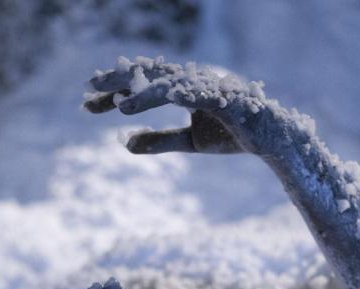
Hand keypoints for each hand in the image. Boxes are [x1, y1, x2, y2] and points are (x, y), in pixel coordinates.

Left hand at [85, 57, 286, 156]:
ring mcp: (210, 87)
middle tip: (88, 88)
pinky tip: (153, 101)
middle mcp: (193, 80)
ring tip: (117, 104)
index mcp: (183, 87)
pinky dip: (175, 95)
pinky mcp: (227, 99)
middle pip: (150, 73)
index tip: (87, 103)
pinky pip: (198, 94)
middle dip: (119, 79)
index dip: (114, 91)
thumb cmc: (232, 135)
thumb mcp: (190, 141)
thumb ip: (159, 140)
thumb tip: (125, 145)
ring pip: (170, 82)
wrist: (272, 141)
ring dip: (143, 91)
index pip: (143, 83)